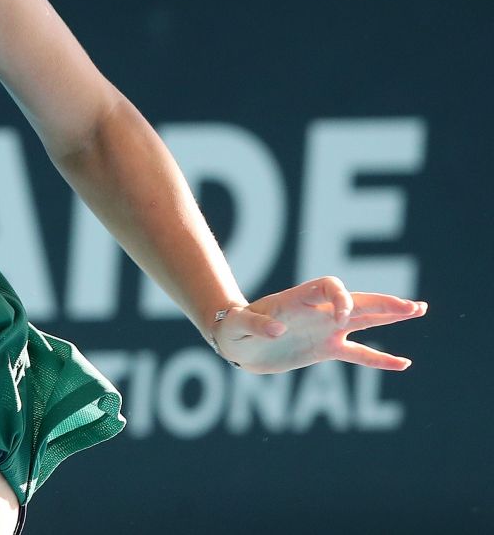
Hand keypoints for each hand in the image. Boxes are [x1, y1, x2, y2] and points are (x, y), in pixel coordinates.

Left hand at [214, 275, 427, 374]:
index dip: (341, 297)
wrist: (236, 343)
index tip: (343, 317)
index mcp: (296, 300)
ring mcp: (324, 329)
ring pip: (365, 321)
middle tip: (413, 306)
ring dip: (390, 315)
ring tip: (418, 309)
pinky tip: (404, 363)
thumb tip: (278, 328)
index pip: (327, 287)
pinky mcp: (326, 349)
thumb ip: (255, 324)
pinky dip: (380, 359)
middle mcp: (316, 312)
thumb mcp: (237, 326)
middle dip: (383, 303)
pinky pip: (358, 354)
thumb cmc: (233, 329)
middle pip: (356, 301)